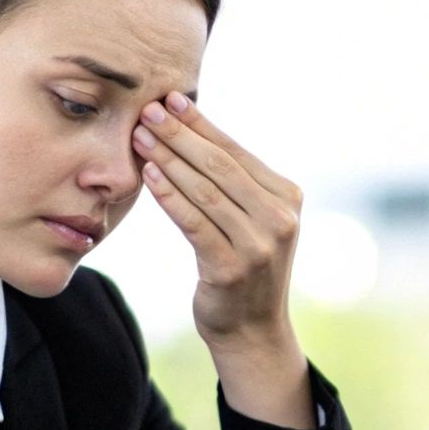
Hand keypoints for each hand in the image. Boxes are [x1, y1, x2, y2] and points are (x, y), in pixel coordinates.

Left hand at [132, 92, 302, 347]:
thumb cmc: (244, 265)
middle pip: (220, 166)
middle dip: (180, 135)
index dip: (201, 124)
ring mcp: (258, 245)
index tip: (170, 100)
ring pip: (204, 191)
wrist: (252, 330)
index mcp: (288, 197)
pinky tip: (149, 175)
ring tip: (140, 137)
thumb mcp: (253, 219)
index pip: (236, 151)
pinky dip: (170, 195)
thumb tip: (190, 129)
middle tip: (148, 111)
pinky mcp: (231, 267)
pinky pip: (193, 222)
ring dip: (168, 160)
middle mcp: (280, 218)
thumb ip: (235, 183)